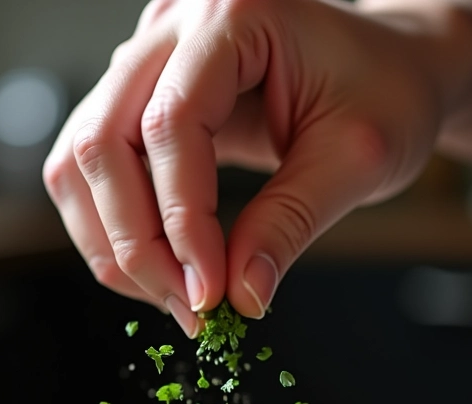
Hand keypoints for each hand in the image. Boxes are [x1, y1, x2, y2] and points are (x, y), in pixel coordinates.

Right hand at [43, 0, 451, 335]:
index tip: (209, 293)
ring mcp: (150, 62)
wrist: (390, 71)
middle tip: (188, 307)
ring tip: (174, 297)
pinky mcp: (145, 103)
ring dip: (115, 243)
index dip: (181, 221)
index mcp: (233, 14)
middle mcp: (173, 28)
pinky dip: (116, 229)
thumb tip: (239, 296)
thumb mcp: (357, 160)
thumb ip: (290, 225)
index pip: (172, 125)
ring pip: (81, 160)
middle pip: (101, 142)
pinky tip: (160, 269)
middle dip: (136, 243)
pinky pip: (97, 170)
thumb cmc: (388, 95)